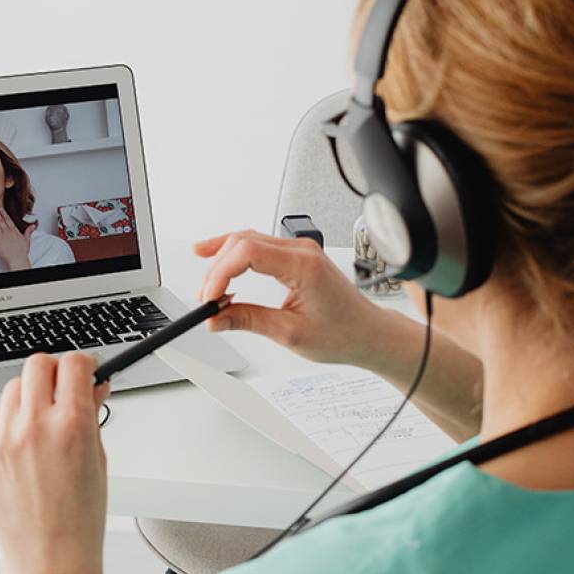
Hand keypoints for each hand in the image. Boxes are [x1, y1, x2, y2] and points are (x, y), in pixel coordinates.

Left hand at [0, 206, 33, 270]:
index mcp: (14, 230)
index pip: (7, 219)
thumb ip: (29, 231)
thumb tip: (33, 226)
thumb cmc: (22, 251)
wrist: (17, 258)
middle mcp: (7, 232)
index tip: (0, 208)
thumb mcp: (27, 239)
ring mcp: (0, 236)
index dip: (3, 213)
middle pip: (0, 220)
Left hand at [0, 353, 110, 573]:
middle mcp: (34, 426)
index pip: (73, 364)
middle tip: (63, 386)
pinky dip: (9, 420)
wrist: (50, 561)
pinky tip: (23, 441)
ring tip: (43, 419)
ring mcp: (3, 441)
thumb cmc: (80, 521)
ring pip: (13, 388)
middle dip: (54, 370)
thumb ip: (92, 417)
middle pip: (37, 365)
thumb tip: (91, 388)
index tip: (86, 370)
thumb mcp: (99, 461)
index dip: (83, 363)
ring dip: (30, 394)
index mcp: (72, 425)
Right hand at [197, 230, 387, 366]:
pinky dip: (234, 255)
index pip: (248, 252)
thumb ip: (247, 321)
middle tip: (206, 300)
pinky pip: (257, 246)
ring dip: (222, 261)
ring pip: (247, 240)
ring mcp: (299, 250)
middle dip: (217, 269)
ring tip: (208, 288)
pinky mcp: (295, 256)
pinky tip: (217, 258)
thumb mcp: (289, 333)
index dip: (220, 273)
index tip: (209, 297)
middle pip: (242, 242)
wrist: (367, 333)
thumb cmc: (342, 333)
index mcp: (303, 265)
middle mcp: (301, 250)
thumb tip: (215, 318)